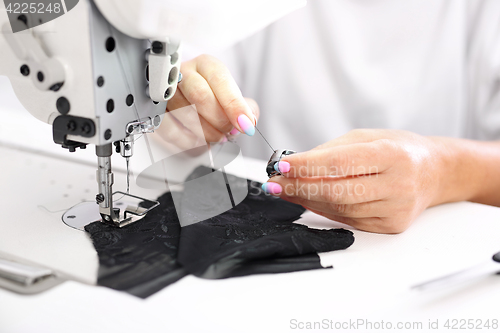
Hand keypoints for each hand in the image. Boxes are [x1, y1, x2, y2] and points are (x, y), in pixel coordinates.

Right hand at [156, 54, 258, 148]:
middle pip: (199, 95)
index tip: (245, 124)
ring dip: (205, 133)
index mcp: (206, 65)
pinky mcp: (155, 111)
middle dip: (218, 120)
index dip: (234, 104)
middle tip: (228, 132)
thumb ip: (247, 108)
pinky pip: (169, 129)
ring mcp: (165, 91)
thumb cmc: (214, 101)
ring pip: (184, 113)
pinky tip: (200, 143)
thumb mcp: (235, 100)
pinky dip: (188, 141)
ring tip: (216, 137)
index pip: (220, 79)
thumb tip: (248, 120)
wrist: (192, 105)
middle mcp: (183, 73)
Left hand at [261, 129, 448, 233]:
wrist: (434, 172)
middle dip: (299, 188)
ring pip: (339, 209)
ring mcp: (395, 210)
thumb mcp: (365, 137)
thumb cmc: (397, 149)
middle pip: (337, 192)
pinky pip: (348, 219)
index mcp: (392, 155)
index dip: (307, 166)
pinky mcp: (390, 226)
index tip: (281, 166)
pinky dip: (323, 210)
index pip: (340, 163)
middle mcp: (397, 185)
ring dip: (306, 200)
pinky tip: (307, 200)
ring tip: (285, 191)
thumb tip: (292, 166)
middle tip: (274, 184)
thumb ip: (330, 152)